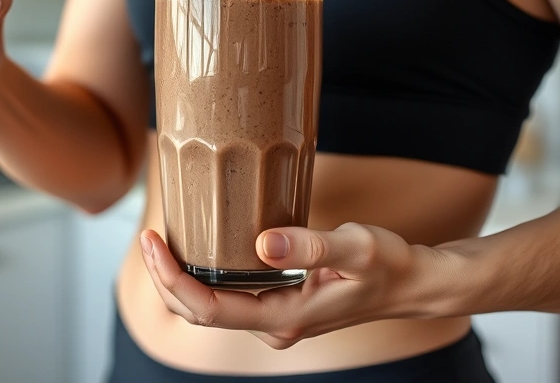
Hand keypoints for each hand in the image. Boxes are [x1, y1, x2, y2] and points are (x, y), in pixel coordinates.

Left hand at [139, 223, 444, 348]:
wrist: (412, 282)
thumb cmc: (388, 265)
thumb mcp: (356, 247)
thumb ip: (312, 245)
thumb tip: (264, 244)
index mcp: (284, 318)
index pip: (209, 308)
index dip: (172, 279)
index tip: (152, 243)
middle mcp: (273, 325)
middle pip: (198, 311)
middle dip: (165, 278)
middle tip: (147, 235)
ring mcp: (272, 317)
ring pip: (208, 306)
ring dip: (178, 277)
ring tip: (159, 238)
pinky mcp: (275, 303)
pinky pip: (226, 295)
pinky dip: (201, 274)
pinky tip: (193, 245)